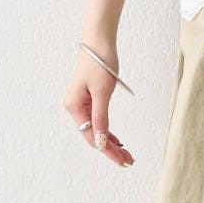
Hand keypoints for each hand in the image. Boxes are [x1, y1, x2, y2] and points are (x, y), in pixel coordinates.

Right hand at [65, 48, 134, 166]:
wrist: (99, 40)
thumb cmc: (100, 62)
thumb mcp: (102, 93)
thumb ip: (100, 118)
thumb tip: (100, 142)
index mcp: (74, 107)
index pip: (91, 137)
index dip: (108, 151)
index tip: (122, 161)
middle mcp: (74, 108)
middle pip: (93, 136)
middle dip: (111, 150)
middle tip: (129, 161)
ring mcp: (81, 103)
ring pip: (96, 130)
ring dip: (110, 142)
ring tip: (126, 154)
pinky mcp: (88, 99)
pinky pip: (97, 120)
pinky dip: (107, 130)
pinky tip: (117, 139)